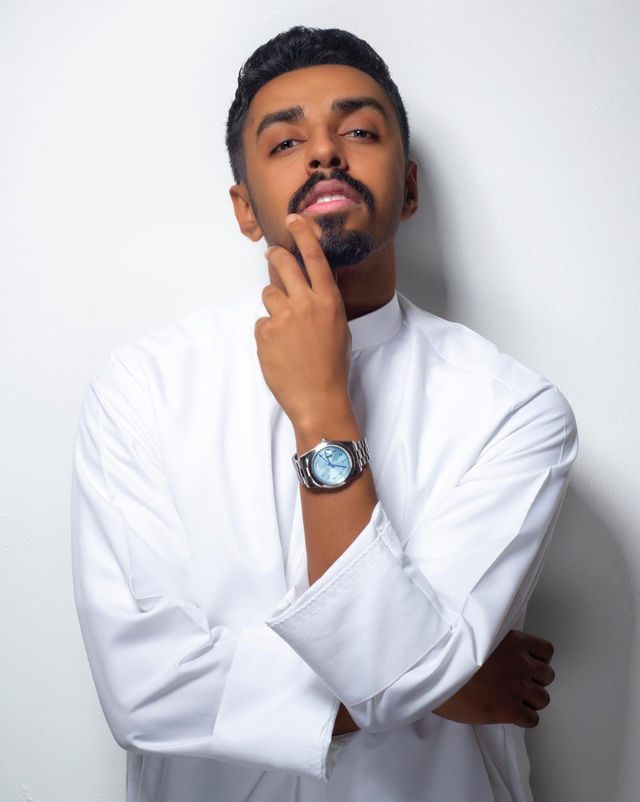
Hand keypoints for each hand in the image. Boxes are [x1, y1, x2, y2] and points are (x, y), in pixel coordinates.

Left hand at [256, 214, 352, 434]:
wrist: (318, 397)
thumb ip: (325, 303)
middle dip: (275, 255)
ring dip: (273, 305)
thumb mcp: (339, 328)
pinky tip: (280, 349)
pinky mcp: (265, 332)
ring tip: (285, 330)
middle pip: (284, 264)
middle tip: (271, 253)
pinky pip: (262, 322)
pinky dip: (268, 332)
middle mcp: (306, 303)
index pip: (314, 257)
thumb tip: (313, 286)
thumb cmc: (332, 367)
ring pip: (269, 293)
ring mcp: (284, 317)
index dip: (302, 235)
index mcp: (328, 301)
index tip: (294, 220)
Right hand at [433, 630, 554, 727]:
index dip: (538, 659)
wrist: (435, 671)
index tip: (527, 663)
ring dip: (531, 700)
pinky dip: (524, 718)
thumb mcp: (474, 634)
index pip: (546, 650)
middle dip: (535, 680)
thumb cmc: (447, 653)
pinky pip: (532, 719)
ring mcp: (516, 686)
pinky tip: (511, 714)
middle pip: (547, 675)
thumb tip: (495, 649)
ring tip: (515, 700)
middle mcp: (519, 663)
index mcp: (513, 641)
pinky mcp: (509, 709)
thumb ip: (493, 641)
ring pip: (543, 698)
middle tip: (519, 683)